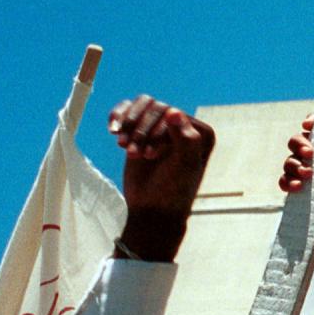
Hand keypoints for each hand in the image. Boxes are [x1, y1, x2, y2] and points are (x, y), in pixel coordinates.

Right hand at [108, 94, 214, 260]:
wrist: (153, 208)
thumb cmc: (173, 190)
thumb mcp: (183, 166)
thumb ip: (184, 139)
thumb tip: (173, 110)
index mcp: (201, 133)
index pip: (174, 114)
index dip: (158, 131)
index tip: (151, 155)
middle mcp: (184, 126)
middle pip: (155, 107)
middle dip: (141, 130)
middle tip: (134, 154)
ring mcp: (161, 127)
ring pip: (141, 105)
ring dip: (129, 125)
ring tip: (124, 147)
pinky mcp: (141, 131)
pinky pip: (127, 109)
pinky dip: (117, 116)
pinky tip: (112, 131)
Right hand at [279, 113, 313, 192]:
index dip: (311, 121)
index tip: (307, 125)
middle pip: (300, 139)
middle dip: (299, 143)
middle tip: (309, 154)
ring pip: (291, 160)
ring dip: (294, 165)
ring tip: (307, 175)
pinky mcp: (305, 191)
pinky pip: (286, 181)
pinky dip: (287, 182)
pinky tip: (297, 186)